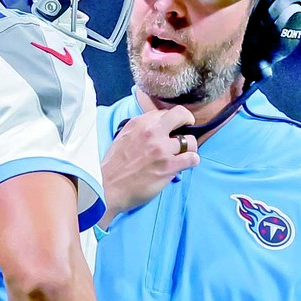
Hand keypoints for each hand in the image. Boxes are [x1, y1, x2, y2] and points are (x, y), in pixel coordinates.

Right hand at [101, 107, 199, 223]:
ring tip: (184, 155)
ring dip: (190, 148)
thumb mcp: (123, 137)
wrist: (107, 187)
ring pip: (190, 140)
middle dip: (187, 120)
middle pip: (181, 114)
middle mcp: (151, 132)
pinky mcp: (168, 166)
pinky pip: (192, 158)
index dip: (170, 120)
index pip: (163, 112)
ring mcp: (161, 149)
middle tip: (186, 129)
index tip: (171, 127)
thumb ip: (139, 130)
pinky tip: (185, 165)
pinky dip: (192, 161)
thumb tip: (155, 128)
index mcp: (139, 123)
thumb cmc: (113, 166)